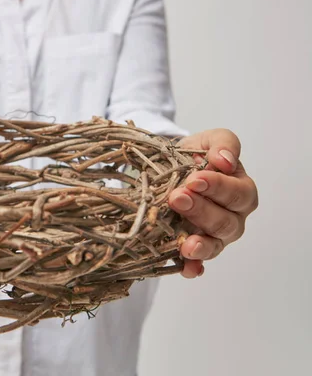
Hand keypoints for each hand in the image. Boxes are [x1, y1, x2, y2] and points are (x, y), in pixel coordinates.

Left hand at [169, 129, 258, 277]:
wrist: (168, 168)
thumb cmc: (194, 155)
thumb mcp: (207, 140)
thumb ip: (222, 144)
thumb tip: (225, 160)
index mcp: (240, 190)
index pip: (237, 193)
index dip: (217, 187)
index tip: (194, 179)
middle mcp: (232, 217)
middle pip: (225, 221)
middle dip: (201, 210)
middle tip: (177, 198)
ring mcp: (214, 236)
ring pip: (215, 244)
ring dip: (200, 244)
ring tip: (186, 244)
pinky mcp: (194, 249)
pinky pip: (197, 263)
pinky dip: (193, 267)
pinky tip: (187, 269)